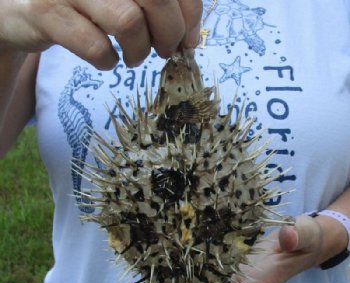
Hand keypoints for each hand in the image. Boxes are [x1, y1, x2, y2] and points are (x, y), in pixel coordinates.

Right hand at [0, 0, 201, 68]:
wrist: (21, 3)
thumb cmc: (84, 1)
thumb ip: (157, 5)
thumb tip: (191, 36)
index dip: (190, 13)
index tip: (189, 40)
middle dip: (169, 34)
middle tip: (163, 51)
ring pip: (128, 21)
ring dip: (139, 51)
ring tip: (133, 57)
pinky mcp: (47, 12)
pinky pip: (94, 46)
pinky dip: (108, 62)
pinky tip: (107, 61)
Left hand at [159, 215, 326, 282]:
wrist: (299, 238)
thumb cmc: (305, 239)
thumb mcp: (306, 236)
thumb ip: (299, 237)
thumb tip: (288, 237)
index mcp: (261, 282)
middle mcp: (244, 282)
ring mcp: (236, 272)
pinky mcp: (231, 260)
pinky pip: (209, 268)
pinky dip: (192, 269)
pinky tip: (175, 264)